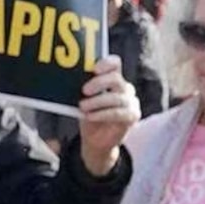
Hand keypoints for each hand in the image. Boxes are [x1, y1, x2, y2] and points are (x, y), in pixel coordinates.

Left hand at [76, 56, 138, 176]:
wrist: (95, 140)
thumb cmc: (90, 115)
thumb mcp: (85, 99)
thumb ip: (85, 88)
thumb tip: (72, 77)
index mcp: (114, 79)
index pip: (115, 63)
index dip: (106, 63)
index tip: (94, 69)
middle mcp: (126, 88)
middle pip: (116, 79)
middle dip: (99, 83)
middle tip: (84, 90)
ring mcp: (131, 103)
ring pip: (116, 98)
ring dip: (97, 101)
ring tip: (83, 106)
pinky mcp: (132, 117)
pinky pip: (118, 113)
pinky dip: (102, 114)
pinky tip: (90, 116)